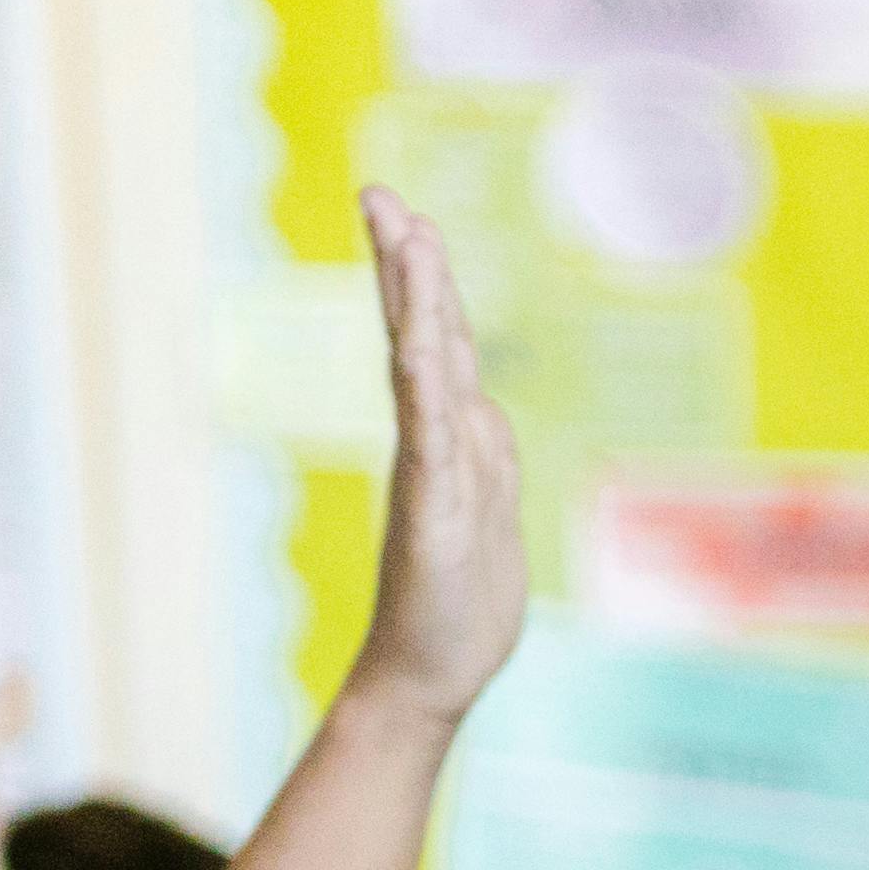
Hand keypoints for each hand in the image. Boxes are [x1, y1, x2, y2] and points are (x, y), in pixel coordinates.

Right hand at [341, 186, 525, 724]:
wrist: (431, 674)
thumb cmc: (458, 599)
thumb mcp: (487, 508)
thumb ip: (480, 451)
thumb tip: (478, 403)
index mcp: (452, 437)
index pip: (435, 341)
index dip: (421, 279)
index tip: (404, 215)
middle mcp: (437, 442)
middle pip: (420, 336)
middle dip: (405, 265)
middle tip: (381, 196)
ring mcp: (433, 473)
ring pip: (425, 371)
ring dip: (415, 303)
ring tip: (403, 237)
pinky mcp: (435, 513)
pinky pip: (431, 438)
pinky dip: (425, 387)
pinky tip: (416, 342)